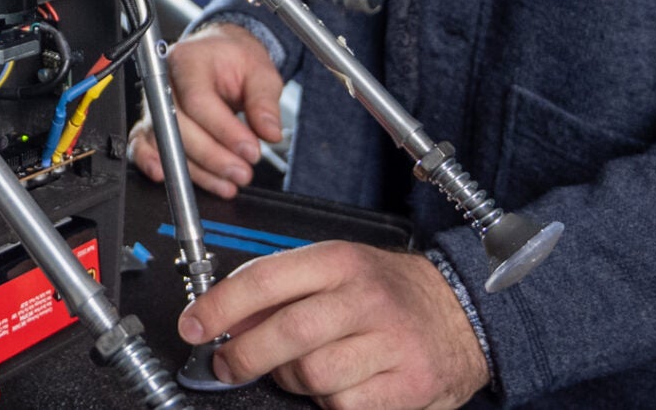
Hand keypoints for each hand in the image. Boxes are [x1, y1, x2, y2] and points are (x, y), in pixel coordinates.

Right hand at [129, 22, 283, 197]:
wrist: (218, 54)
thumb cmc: (233, 59)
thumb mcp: (261, 71)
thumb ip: (264, 101)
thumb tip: (269, 133)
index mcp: (189, 60)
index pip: (199, 100)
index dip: (224, 131)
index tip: (251, 150)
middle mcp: (165, 81)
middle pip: (179, 126)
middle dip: (213, 156)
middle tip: (243, 172)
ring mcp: (154, 102)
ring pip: (165, 142)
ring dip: (197, 170)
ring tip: (229, 182)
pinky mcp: (152, 122)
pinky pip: (144, 144)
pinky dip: (151, 162)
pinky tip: (165, 175)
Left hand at [177, 242, 489, 409]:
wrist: (461, 312)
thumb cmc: (388, 292)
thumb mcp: (335, 270)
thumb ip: (282, 288)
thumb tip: (222, 316)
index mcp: (339, 261)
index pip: (264, 279)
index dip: (219, 307)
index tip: (194, 325)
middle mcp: (365, 298)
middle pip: (286, 334)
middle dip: (243, 356)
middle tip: (227, 365)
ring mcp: (391, 342)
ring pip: (312, 375)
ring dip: (291, 381)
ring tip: (298, 372)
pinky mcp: (409, 384)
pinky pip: (345, 405)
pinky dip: (330, 404)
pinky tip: (337, 387)